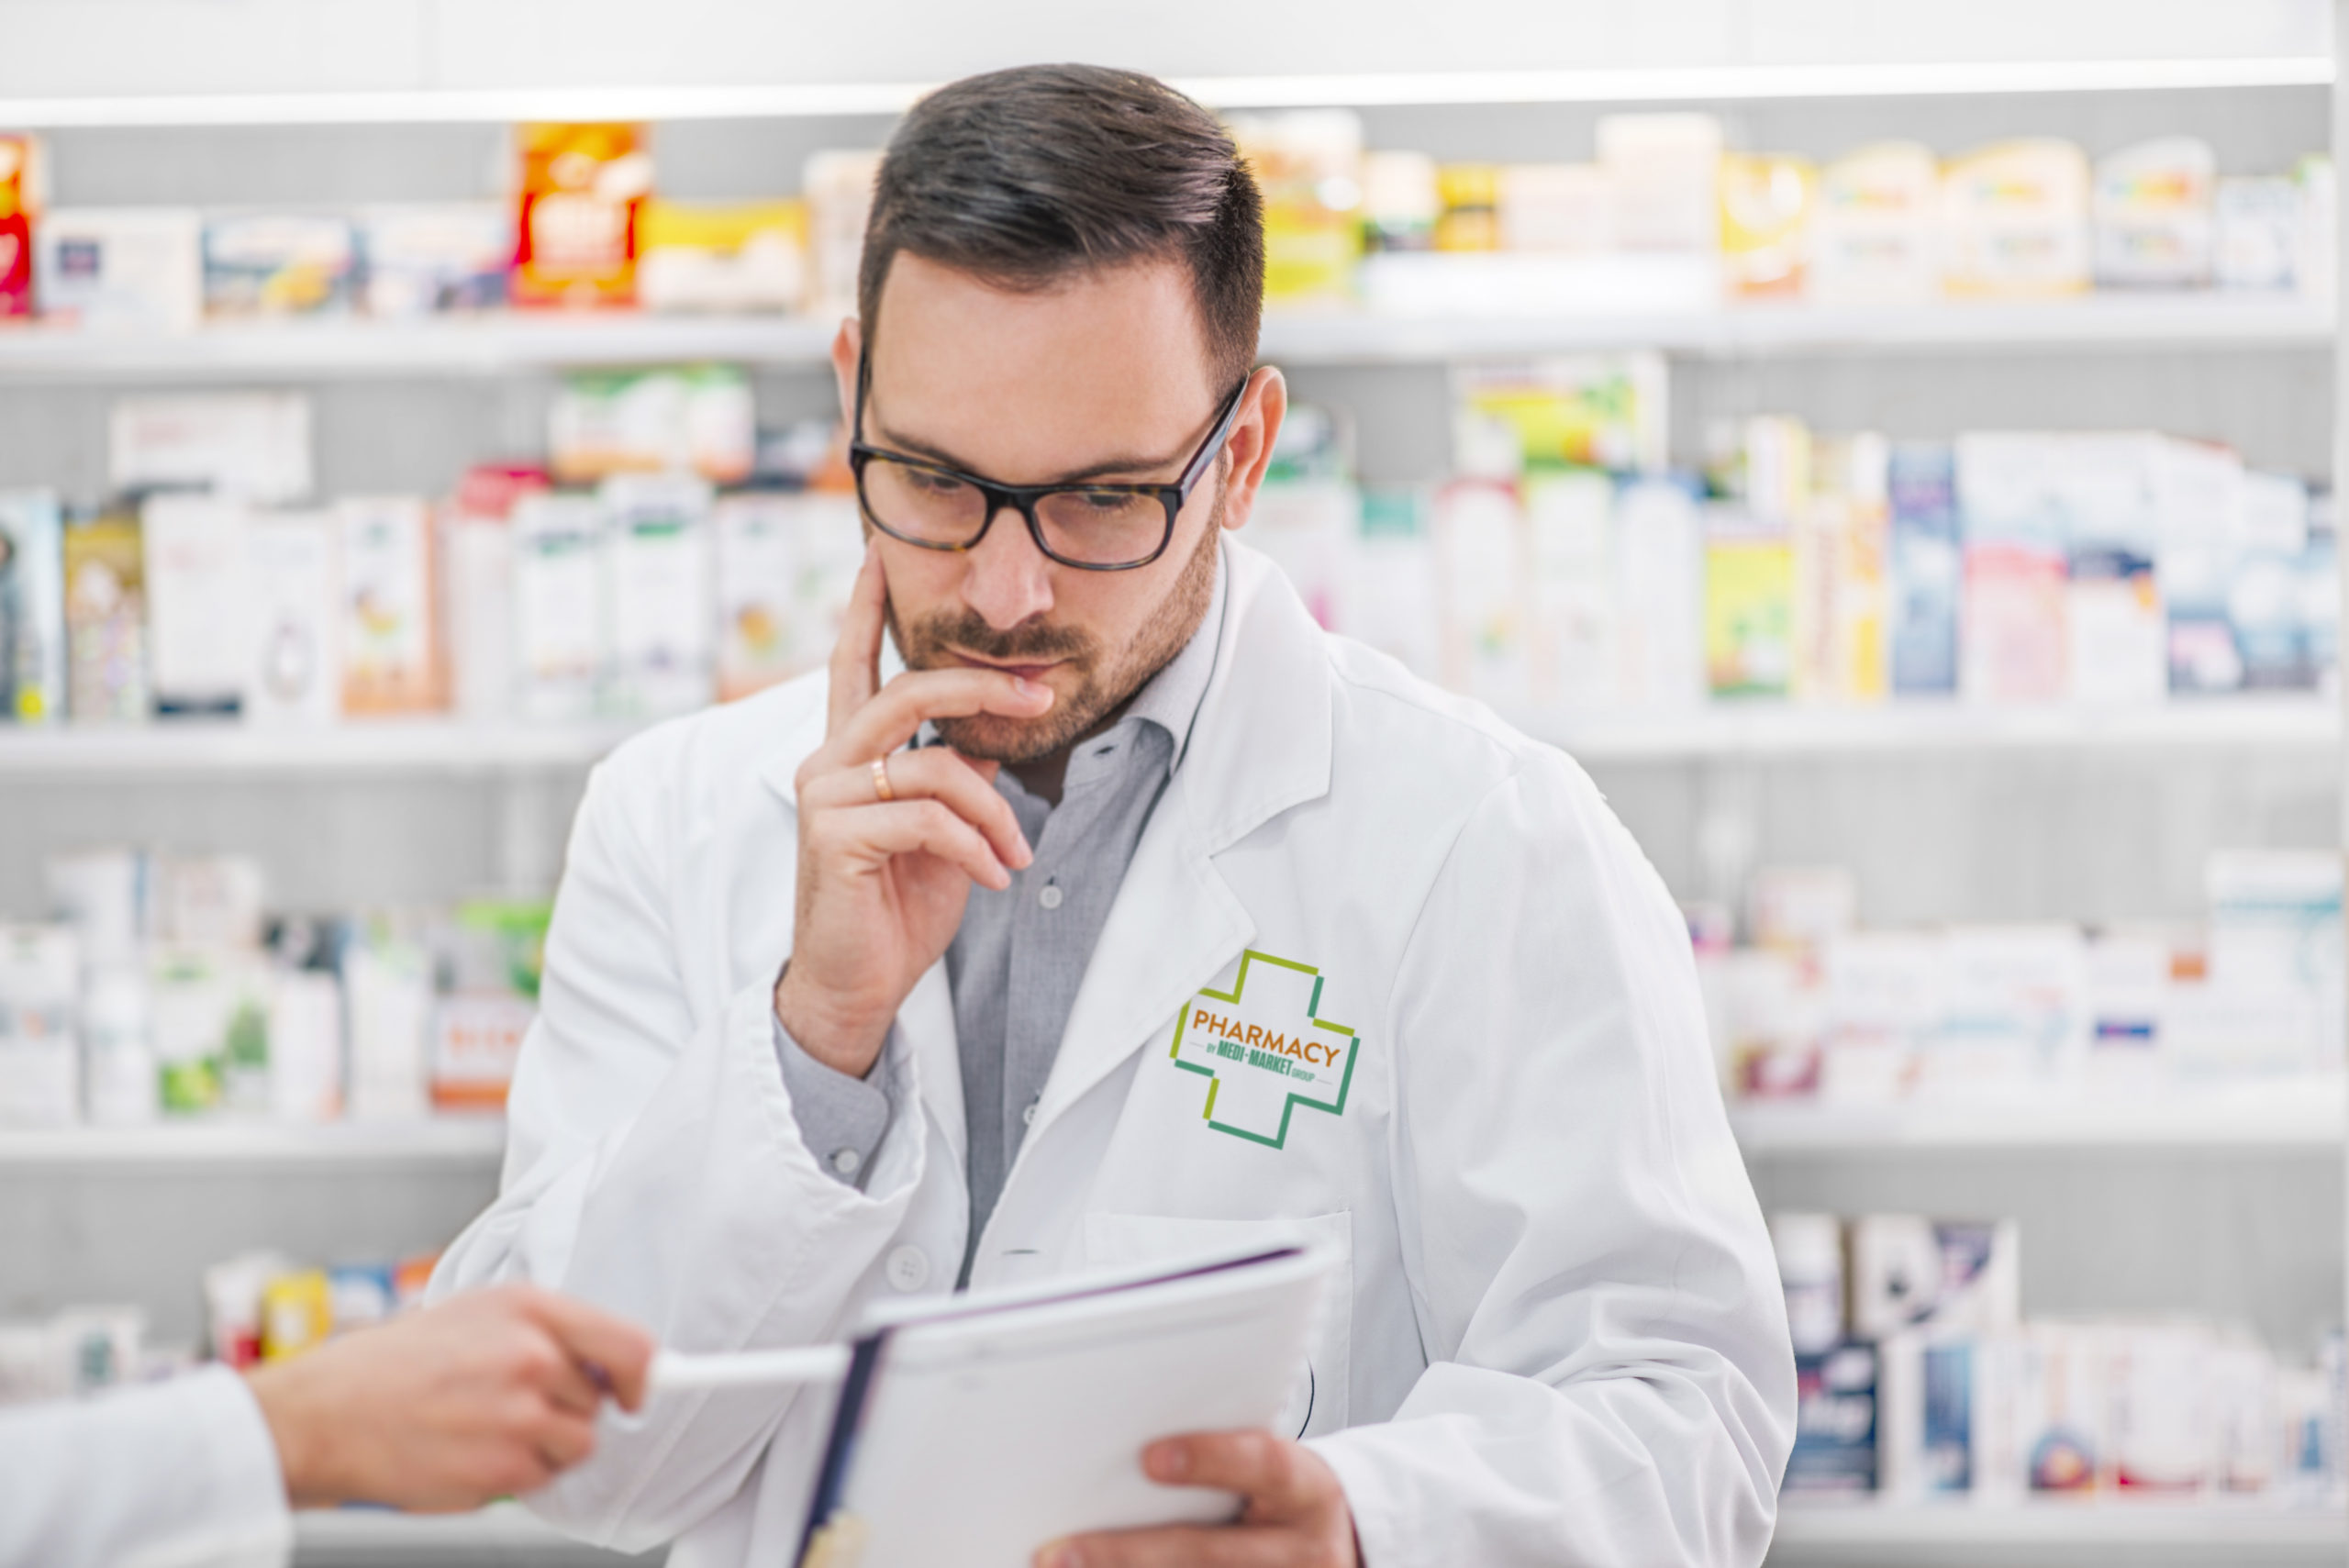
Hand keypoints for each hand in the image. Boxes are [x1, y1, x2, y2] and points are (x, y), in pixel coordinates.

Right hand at [243, 1283, 653, 1511]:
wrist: (328, 1412)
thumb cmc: (397, 1363)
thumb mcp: (479, 1312)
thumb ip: (548, 1330)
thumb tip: (610, 1360)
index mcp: (531, 1309)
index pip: (631, 1345)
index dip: (646, 1375)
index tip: (639, 1391)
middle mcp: (532, 1357)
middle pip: (599, 1401)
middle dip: (566, 1408)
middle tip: (508, 1404)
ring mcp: (519, 1415)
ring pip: (577, 1444)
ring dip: (544, 1445)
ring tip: (487, 1427)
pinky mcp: (502, 1470)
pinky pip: (542, 1480)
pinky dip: (514, 1475)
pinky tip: (469, 1452)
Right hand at [775, 543, 1047, 1076]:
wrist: (857, 986)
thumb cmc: (896, 908)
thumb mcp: (941, 830)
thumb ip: (956, 777)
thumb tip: (995, 738)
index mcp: (848, 753)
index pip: (851, 664)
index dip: (865, 608)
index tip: (881, 552)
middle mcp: (826, 762)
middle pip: (909, 693)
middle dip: (983, 689)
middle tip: (1042, 699)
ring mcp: (823, 797)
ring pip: (936, 766)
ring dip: (994, 813)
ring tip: (1014, 854)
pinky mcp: (832, 836)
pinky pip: (928, 818)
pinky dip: (975, 848)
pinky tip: (993, 879)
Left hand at [1036, 1431, 1358, 1567]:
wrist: (1332, 1554)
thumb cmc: (1281, 1501)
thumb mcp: (1272, 1472)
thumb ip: (1221, 1464)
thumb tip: (1132, 1458)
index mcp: (1307, 1492)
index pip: (1263, 1465)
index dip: (1210, 1459)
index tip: (1149, 1457)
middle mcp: (1302, 1552)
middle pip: (1210, 1555)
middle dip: (1128, 1555)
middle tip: (1061, 1554)